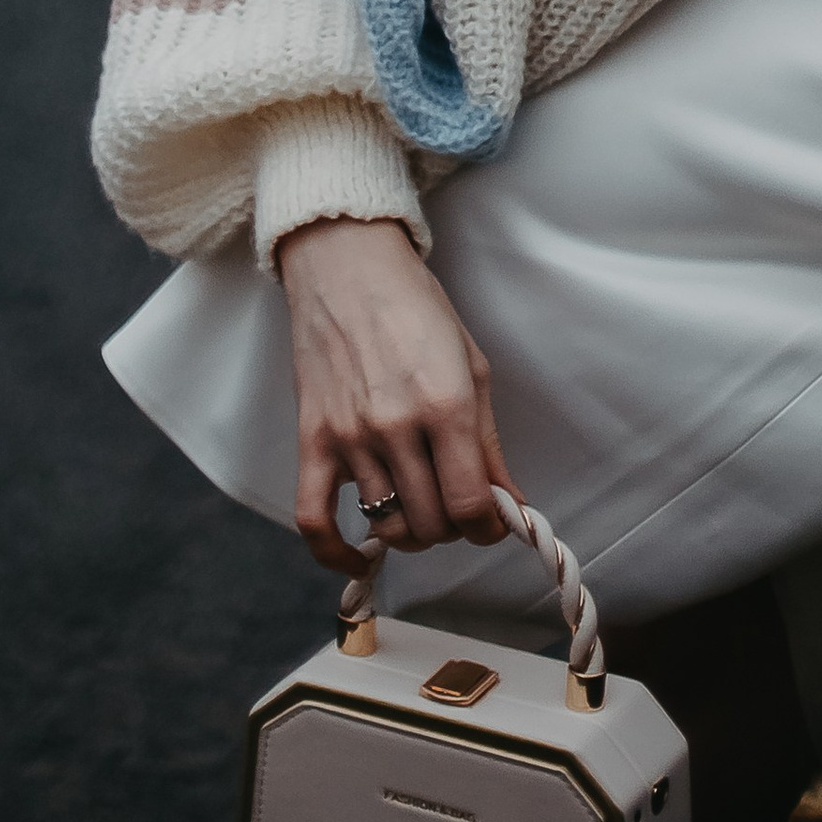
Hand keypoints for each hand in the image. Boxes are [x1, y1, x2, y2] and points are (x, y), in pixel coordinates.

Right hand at [276, 216, 513, 571]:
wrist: (347, 263)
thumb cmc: (416, 306)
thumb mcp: (471, 364)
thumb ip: (489, 442)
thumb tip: (510, 504)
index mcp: (446, 402)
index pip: (470, 504)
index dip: (489, 527)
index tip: (492, 522)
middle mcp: (396, 425)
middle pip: (431, 523)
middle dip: (453, 526)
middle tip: (456, 503)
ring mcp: (350, 435)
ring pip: (386, 526)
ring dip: (411, 530)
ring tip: (420, 506)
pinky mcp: (312, 438)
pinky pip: (314, 520)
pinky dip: (336, 554)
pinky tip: (360, 557)